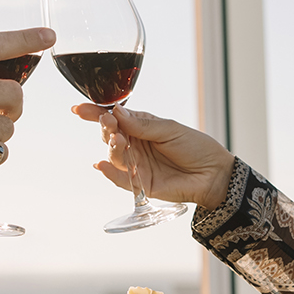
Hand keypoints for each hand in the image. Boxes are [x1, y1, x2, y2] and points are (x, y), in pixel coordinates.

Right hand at [73, 104, 234, 210]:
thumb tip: (116, 113)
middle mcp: (135, 145)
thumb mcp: (170, 129)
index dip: (95, 113)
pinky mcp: (141, 184)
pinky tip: (102, 165)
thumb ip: (143, 125)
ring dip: (112, 148)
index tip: (80, 109)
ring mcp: (136, 165)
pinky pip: (120, 180)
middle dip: (105, 128)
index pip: (114, 119)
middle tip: (108, 123)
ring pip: (114, 156)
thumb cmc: (196, 147)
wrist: (214, 174)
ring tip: (119, 140)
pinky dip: (109, 173)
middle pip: (110, 136)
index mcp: (141, 127)